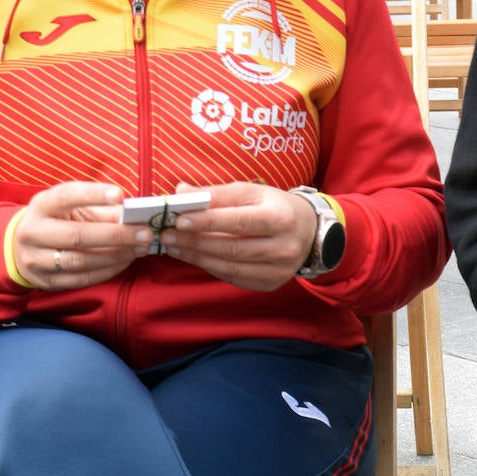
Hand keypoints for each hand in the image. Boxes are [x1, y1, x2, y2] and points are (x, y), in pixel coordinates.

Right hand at [11, 182, 146, 288]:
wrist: (22, 247)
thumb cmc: (58, 219)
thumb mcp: (72, 206)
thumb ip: (101, 208)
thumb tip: (134, 215)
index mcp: (41, 205)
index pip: (66, 196)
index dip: (93, 194)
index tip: (120, 195)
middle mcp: (33, 232)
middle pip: (77, 235)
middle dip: (115, 235)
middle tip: (145, 233)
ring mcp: (36, 259)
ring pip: (80, 260)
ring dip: (115, 256)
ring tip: (140, 248)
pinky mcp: (46, 281)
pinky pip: (81, 279)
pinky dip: (107, 271)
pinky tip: (125, 262)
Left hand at [159, 181, 318, 290]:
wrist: (309, 231)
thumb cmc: (276, 207)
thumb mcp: (253, 192)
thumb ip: (217, 193)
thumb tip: (181, 192)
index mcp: (281, 217)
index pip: (239, 221)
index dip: (207, 221)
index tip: (179, 220)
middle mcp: (284, 247)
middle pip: (231, 247)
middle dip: (194, 242)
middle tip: (167, 236)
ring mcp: (279, 270)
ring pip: (230, 266)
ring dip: (197, 257)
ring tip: (174, 247)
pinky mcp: (271, 284)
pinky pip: (234, 278)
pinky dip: (210, 268)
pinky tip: (194, 258)